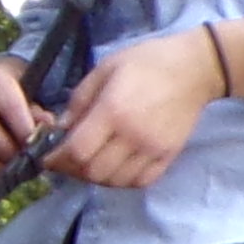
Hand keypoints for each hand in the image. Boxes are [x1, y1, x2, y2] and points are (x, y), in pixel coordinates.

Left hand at [47, 26, 235, 189]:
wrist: (194, 69)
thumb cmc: (147, 62)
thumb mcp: (106, 68)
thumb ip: (80, 99)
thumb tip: (61, 127)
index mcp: (113, 111)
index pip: (78, 151)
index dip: (58, 158)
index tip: (49, 156)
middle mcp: (133, 135)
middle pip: (94, 171)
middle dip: (74, 169)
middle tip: (68, 159)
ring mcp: (152, 149)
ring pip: (115, 181)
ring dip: (97, 176)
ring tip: (90, 162)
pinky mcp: (168, 156)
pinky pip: (140, 181)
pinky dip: (122, 180)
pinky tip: (115, 166)